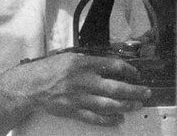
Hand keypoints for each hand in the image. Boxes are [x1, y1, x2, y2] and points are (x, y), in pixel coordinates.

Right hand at [10, 52, 150, 126]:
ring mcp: (78, 97)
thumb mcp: (69, 57)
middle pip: (115, 87)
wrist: (30, 85)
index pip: (112, 65)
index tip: (135, 74)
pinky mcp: (73, 110)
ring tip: (137, 105)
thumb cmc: (49, 69)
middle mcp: (82, 80)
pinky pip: (95, 117)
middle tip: (146, 92)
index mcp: (82, 62)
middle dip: (133, 90)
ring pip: (108, 104)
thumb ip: (88, 62)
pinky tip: (118, 118)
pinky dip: (108, 119)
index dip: (127, 70)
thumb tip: (108, 65)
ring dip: (125, 105)